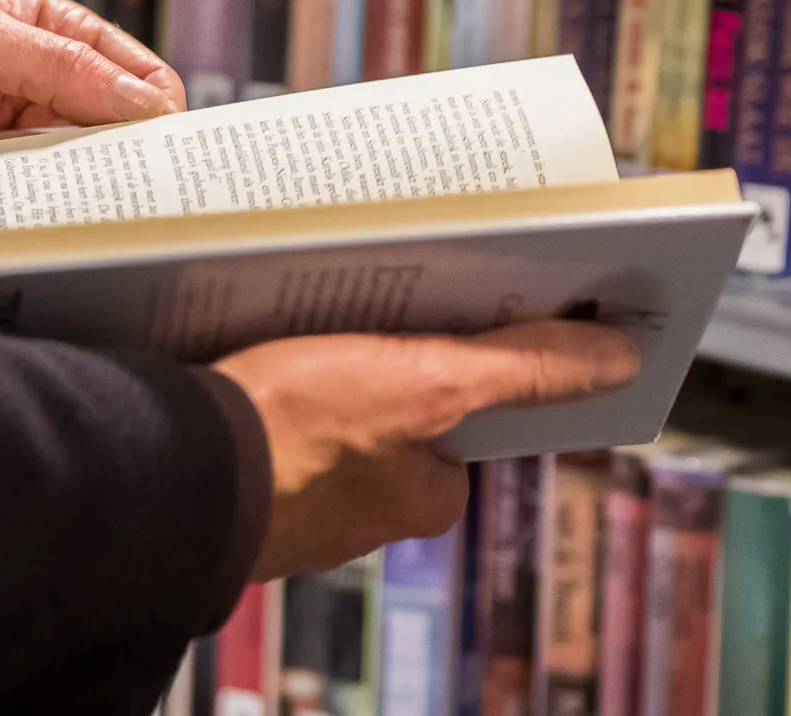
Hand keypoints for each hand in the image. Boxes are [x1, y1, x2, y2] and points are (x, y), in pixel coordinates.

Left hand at [0, 0, 186, 228]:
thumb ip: (57, 66)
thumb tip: (145, 101)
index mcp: (52, 40)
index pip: (136, 78)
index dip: (164, 115)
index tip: (185, 155)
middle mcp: (43, 96)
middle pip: (118, 140)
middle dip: (137, 170)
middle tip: (162, 206)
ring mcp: (15, 150)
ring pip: (79, 187)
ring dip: (90, 206)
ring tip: (115, 232)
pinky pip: (29, 221)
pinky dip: (41, 233)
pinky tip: (57, 245)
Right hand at [214, 320, 639, 580]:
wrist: (168, 471)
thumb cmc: (301, 432)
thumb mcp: (431, 384)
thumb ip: (525, 370)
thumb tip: (622, 359)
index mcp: (419, 497)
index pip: (467, 409)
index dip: (470, 353)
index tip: (460, 302)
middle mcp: (366, 510)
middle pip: (401, 403)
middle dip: (393, 348)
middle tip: (382, 281)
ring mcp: (297, 497)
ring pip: (335, 405)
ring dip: (330, 359)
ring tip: (313, 297)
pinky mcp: (239, 473)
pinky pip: (275, 414)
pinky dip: (273, 379)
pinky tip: (254, 339)